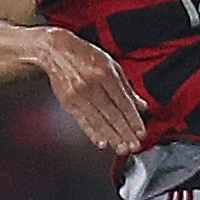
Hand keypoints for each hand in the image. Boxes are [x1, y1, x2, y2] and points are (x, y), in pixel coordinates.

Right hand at [36, 28, 146, 154]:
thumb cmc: (85, 56)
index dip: (133, 119)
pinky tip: (101, 142)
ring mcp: (78, 94)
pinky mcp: (68, 102)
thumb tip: (142, 105)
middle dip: (125, 132)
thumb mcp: (111, 65)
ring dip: (111, 136)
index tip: (141, 132)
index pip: (123, 102)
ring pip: (98, 119)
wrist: (57, 50)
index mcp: (106, 73)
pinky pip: (83, 120)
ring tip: (121, 148)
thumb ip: (127, 87)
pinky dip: (93, 132)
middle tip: (134, 146)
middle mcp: (92, 84)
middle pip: (112, 113)